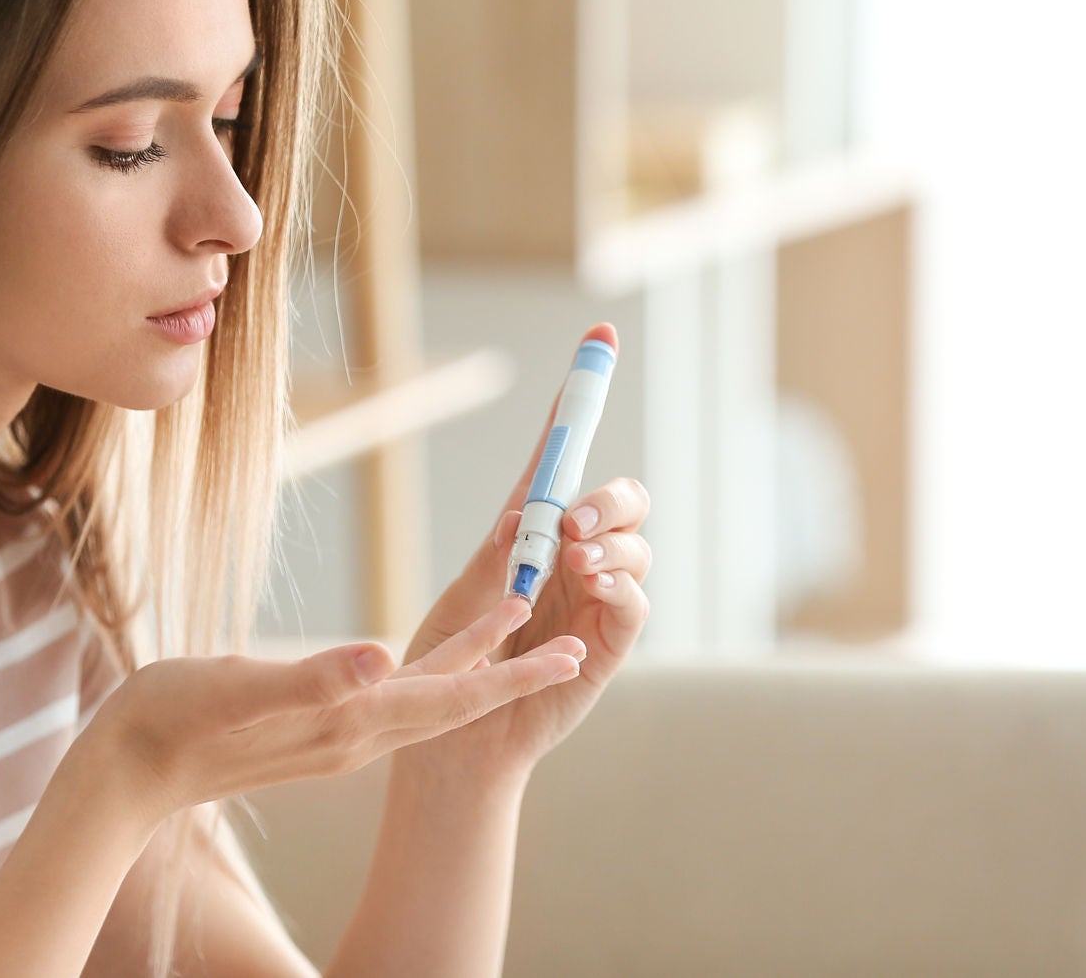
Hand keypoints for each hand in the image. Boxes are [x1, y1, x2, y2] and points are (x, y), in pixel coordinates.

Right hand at [82, 602, 583, 822]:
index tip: (570, 655)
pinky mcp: (315, 728)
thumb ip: (314, 678)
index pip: (451, 697)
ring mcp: (336, 734)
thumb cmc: (171, 721)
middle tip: (574, 645)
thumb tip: (384, 657)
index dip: (512, 673)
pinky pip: (393, 697)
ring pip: (427, 696)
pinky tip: (426, 653)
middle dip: (514, 671)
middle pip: (454, 700)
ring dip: (474, 662)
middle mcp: (355, 734)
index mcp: (350, 722)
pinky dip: (428, 668)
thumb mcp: (240, 687)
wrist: (126, 772)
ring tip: (515, 622)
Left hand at [398, 322, 652, 785]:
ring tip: (575, 562)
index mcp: (531, 533)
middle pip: (620, 500)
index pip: (559, 459)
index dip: (577, 403)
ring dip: (614, 545)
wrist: (449, 745)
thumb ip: (500, 556)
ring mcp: (595, 600)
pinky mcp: (608, 645)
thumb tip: (528, 512)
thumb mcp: (462, 600)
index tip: (598, 341)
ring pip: (636, 547)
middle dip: (608, 496)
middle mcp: (573, 558)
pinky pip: (637, 604)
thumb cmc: (448, 666)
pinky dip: (621, 589)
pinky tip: (595, 591)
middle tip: (573, 522)